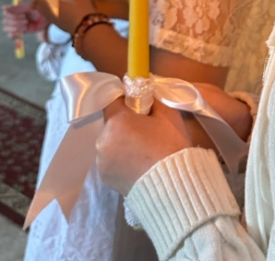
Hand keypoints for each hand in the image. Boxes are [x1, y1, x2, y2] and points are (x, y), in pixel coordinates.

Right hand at [2, 2, 46, 38]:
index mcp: (14, 9)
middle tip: (26, 20)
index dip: (12, 15)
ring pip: (6, 28)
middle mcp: (12, 17)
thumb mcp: (30, 8)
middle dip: (16, 21)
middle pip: (5, 21)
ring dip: (16, 27)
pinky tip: (22, 32)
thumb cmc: (39, 11)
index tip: (23, 15)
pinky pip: (10, 35)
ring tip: (26, 26)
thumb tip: (4, 8)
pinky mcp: (18, 31)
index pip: (5, 13)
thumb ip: (18, 8)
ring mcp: (14, 25)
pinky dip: (15, 34)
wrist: (46, 20)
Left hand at [97, 85, 251, 195]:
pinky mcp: (105, 179)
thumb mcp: (168, 114)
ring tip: (145, 151)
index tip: (141, 106)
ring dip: (123, 142)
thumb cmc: (170, 146)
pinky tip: (140, 164)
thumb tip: (145, 87)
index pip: (113, 100)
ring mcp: (101, 162)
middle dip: (127, 123)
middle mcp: (102, 140)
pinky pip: (111, 160)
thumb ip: (154, 96)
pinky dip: (122, 159)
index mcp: (116, 121)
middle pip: (112, 122)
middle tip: (149, 130)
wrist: (173, 187)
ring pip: (111, 142)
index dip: (127, 100)